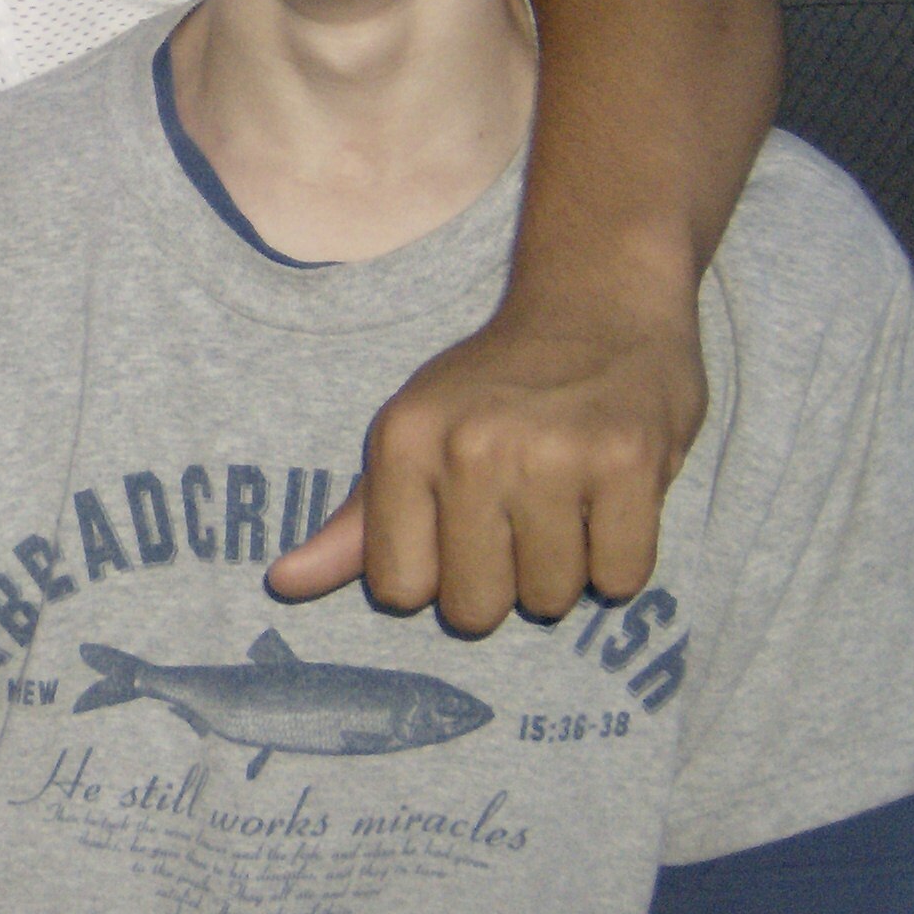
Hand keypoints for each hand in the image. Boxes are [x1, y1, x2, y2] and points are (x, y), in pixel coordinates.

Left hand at [267, 296, 704, 634]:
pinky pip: (622, 578)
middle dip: (502, 585)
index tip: (457, 531)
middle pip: (475, 609)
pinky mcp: (630, 462)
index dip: (435, 577)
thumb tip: (283, 584)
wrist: (596, 304)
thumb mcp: (408, 437)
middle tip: (520, 519)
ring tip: (568, 504)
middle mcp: (470, 447)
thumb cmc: (491, 388)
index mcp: (403, 442)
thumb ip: (353, 524)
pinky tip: (610, 503)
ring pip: (550, 600)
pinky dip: (620, 560)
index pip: (400, 591)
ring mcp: (554, 455)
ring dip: (564, 571)